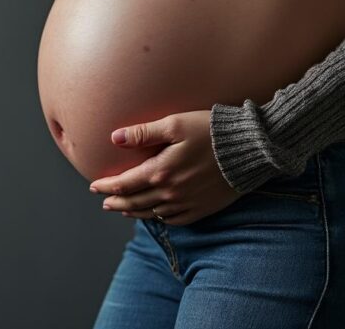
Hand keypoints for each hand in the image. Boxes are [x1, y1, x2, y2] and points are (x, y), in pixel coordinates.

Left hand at [88, 109, 243, 225]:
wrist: (250, 149)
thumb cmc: (211, 131)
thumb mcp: (174, 124)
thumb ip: (142, 133)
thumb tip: (114, 138)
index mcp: (160, 172)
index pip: (124, 184)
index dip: (106, 186)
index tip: (94, 186)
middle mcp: (170, 192)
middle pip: (134, 202)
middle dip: (116, 202)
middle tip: (104, 202)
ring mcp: (187, 203)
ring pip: (152, 213)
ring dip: (134, 212)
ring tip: (123, 209)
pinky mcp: (202, 208)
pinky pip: (174, 220)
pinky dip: (159, 218)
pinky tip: (155, 214)